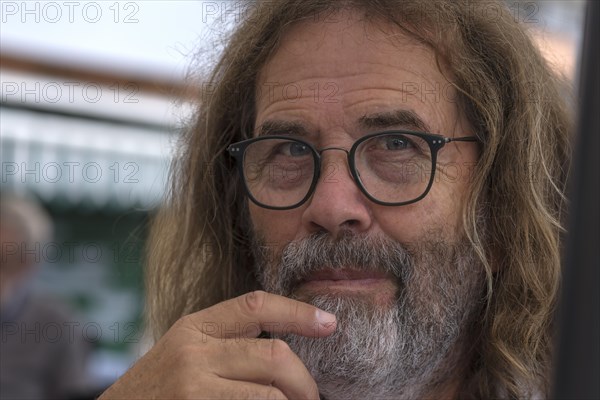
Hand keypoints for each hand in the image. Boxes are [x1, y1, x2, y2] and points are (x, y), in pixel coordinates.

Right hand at [99, 290, 336, 398]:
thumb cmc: (156, 391)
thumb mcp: (184, 352)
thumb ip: (226, 343)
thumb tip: (284, 352)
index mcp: (195, 327)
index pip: (256, 305)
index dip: (298, 311)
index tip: (329, 322)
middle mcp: (194, 351)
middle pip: (274, 354)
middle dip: (304, 380)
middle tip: (311, 397)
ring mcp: (193, 385)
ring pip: (270, 393)